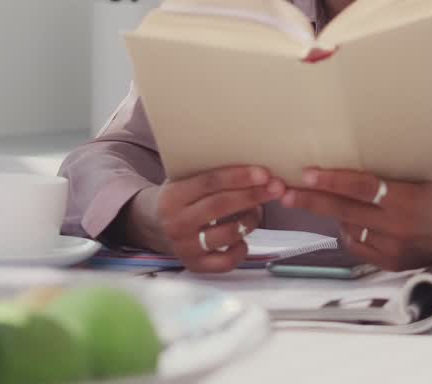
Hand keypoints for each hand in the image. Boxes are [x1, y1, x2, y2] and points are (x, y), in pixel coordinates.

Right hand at [136, 166, 284, 272]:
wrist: (155, 224)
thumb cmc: (183, 196)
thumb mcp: (185, 178)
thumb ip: (209, 172)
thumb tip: (252, 165)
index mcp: (173, 196)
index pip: (209, 183)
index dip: (239, 177)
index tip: (264, 173)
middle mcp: (176, 223)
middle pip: (221, 206)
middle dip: (253, 195)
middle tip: (276, 187)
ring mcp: (185, 247)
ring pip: (228, 233)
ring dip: (251, 220)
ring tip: (258, 210)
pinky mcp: (195, 266)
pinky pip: (226, 262)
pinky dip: (240, 250)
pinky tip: (244, 238)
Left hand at [281, 169, 431, 270]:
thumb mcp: (420, 181)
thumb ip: (386, 180)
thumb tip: (346, 170)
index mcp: (407, 199)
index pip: (362, 187)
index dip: (332, 180)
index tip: (307, 173)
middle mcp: (398, 226)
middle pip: (344, 210)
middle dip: (311, 200)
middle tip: (284, 191)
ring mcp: (392, 248)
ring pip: (347, 227)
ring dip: (332, 214)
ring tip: (319, 199)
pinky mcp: (389, 263)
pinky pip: (356, 245)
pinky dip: (349, 231)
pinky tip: (351, 221)